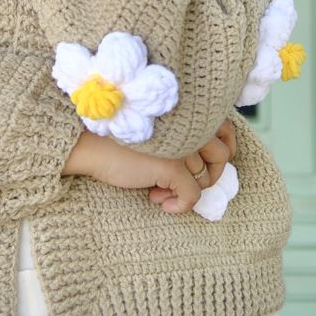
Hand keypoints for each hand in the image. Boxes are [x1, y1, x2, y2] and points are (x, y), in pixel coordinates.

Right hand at [63, 120, 236, 214]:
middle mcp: (189, 124)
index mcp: (187, 110)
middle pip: (222, 154)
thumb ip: (182, 134)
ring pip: (206, 177)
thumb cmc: (117, 137)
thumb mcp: (157, 131)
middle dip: (211, 174)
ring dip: (188, 190)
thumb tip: (205, 164)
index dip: (224, 148)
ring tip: (160, 192)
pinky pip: (192, 196)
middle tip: (189, 182)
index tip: (208, 163)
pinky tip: (161, 204)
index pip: (226, 128)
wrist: (88, 144)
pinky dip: (181, 206)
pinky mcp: (172, 165)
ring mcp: (182, 144)